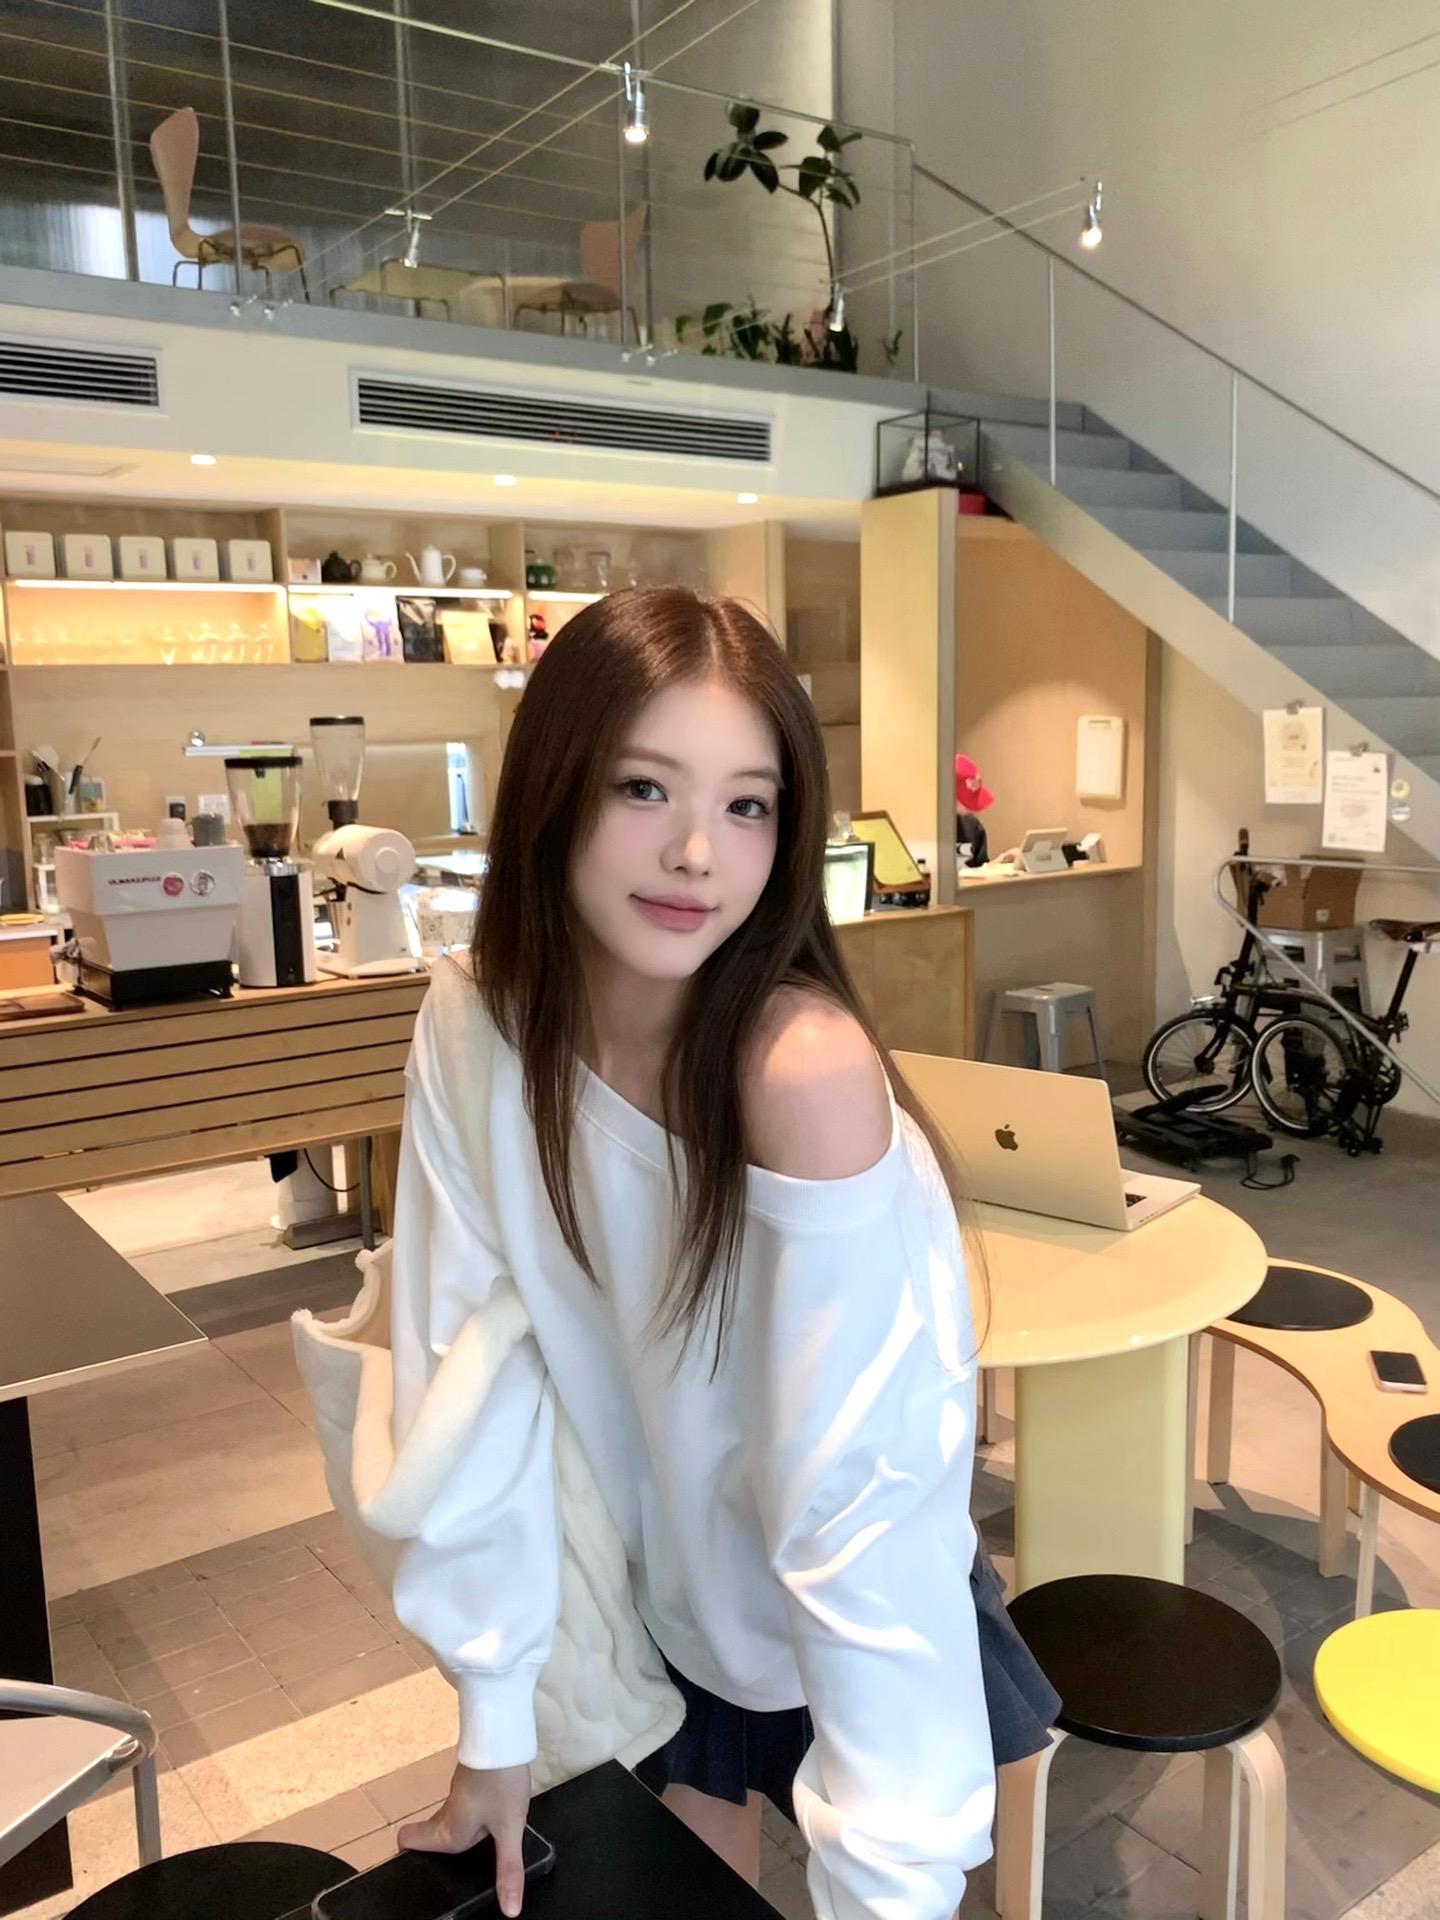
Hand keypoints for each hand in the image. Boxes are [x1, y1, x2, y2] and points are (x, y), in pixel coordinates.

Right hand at [399, 1762, 531, 1916]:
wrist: (503, 1735)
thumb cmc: (500, 1784)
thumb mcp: (510, 1830)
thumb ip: (508, 1870)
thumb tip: (509, 1911)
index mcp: (449, 1830)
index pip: (411, 1841)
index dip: (408, 1850)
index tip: (410, 1860)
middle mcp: (447, 1812)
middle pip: (428, 1832)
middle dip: (429, 1845)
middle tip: (435, 1858)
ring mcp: (457, 1792)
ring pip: (446, 1816)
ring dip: (450, 1829)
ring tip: (466, 1844)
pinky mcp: (470, 1778)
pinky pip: (461, 1803)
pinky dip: (467, 1813)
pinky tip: (485, 1815)